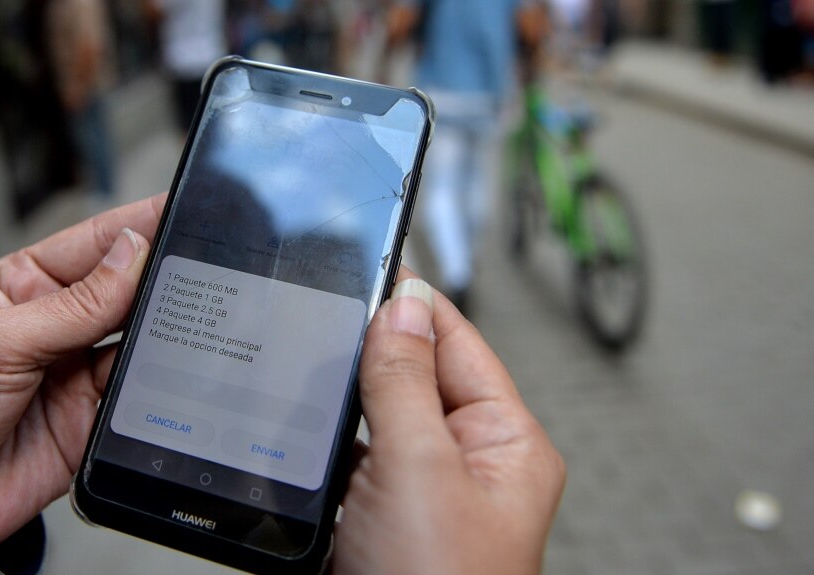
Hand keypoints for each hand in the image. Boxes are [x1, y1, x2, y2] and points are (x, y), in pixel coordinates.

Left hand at [0, 195, 164, 549]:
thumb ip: (74, 303)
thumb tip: (132, 254)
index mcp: (27, 285)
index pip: (95, 243)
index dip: (138, 225)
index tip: (180, 208)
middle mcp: (60, 323)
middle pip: (127, 289)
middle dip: (161, 277)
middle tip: (200, 266)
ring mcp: (80, 369)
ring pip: (142, 338)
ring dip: (163, 330)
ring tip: (191, 316)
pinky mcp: (96, 415)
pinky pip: (142, 390)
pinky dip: (160, 381)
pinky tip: (171, 369)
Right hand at [334, 276, 565, 574]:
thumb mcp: (419, 468)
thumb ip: (406, 382)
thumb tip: (401, 306)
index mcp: (507, 445)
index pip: (461, 344)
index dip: (416, 303)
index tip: (377, 263)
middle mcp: (469, 465)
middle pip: (417, 377)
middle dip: (373, 351)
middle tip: (328, 316)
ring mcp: (422, 493)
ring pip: (379, 417)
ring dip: (347, 399)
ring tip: (313, 375)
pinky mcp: (379, 517)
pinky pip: (353, 457)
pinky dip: (328, 441)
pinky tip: (306, 432)